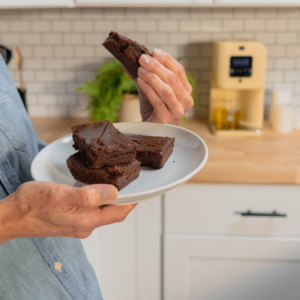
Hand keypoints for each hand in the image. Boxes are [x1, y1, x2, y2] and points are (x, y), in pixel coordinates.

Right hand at [0, 182, 134, 244]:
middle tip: (128, 181)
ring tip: (114, 182)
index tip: (141, 190)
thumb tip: (113, 191)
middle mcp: (85, 225)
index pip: (119, 212)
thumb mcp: (62, 195)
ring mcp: (77, 224)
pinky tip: (94, 190)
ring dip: (109, 199)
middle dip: (122, 199)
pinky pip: (90, 210)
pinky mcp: (69, 220)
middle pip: (111, 212)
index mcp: (87, 221)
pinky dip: (97, 200)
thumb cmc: (33, 205)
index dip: (132, 202)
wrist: (12, 216)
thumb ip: (89, 195)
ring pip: (101, 211)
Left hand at [123, 49, 193, 124]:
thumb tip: (127, 60)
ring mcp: (178, 111)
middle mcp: (186, 101)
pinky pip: (158, 101)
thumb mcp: (150, 89)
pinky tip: (140, 81)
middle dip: (157, 66)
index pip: (179, 71)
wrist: (151, 130)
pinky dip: (148, 89)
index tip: (154, 51)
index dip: (167, 60)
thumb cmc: (154, 109)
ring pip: (167, 90)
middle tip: (142, 59)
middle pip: (173, 79)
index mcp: (186, 91)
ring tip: (140, 70)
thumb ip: (143, 76)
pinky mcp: (167, 119)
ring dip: (152, 77)